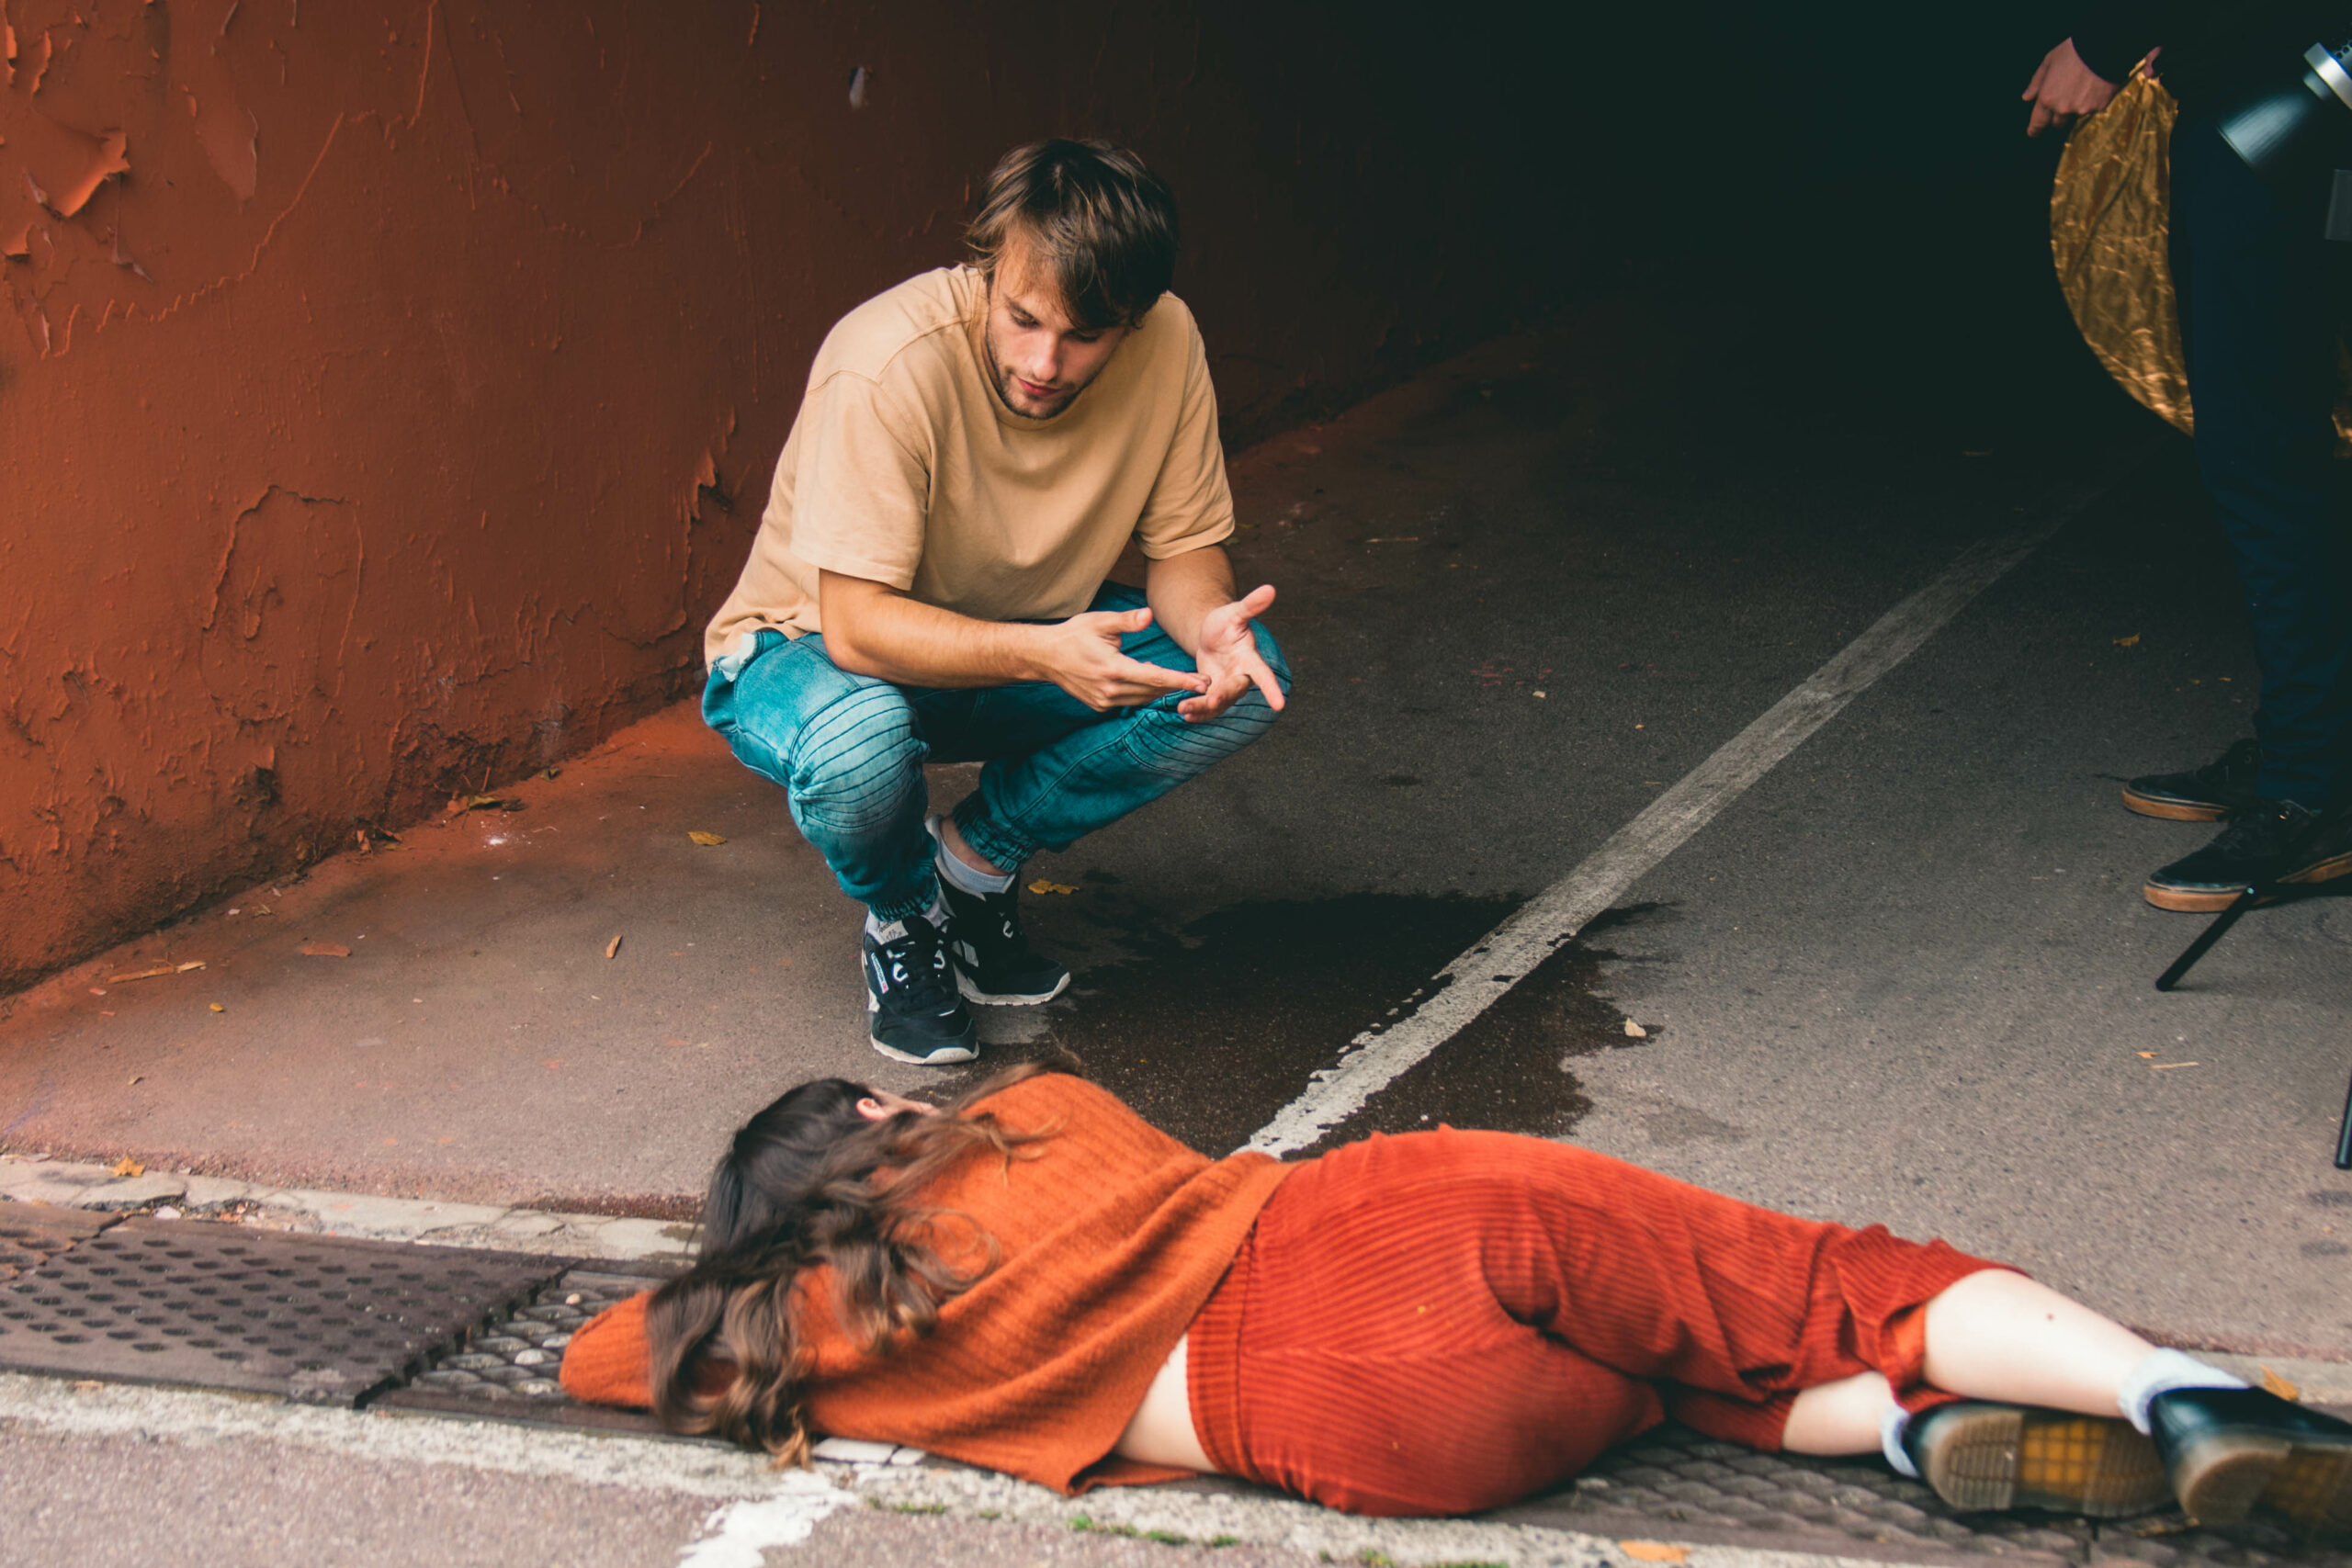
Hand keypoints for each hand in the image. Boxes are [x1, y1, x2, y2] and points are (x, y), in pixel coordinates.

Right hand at [1034, 606, 1208, 710]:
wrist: (1045, 657)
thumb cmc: (1073, 635)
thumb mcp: (1100, 622)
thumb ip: (1127, 621)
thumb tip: (1149, 615)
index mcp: (1113, 669)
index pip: (1155, 678)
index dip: (1181, 681)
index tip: (1201, 684)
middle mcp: (1110, 690)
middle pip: (1153, 691)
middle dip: (1178, 687)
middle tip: (1201, 682)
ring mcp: (1104, 701)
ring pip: (1142, 698)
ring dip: (1161, 690)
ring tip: (1179, 681)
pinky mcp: (1100, 705)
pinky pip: (1130, 701)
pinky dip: (1142, 692)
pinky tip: (1149, 680)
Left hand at [1177, 584, 1284, 722]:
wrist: (1211, 636)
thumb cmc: (1226, 622)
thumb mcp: (1235, 613)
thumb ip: (1251, 605)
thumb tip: (1270, 589)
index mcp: (1250, 659)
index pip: (1264, 675)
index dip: (1271, 689)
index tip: (1280, 705)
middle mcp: (1241, 676)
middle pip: (1234, 691)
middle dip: (1222, 697)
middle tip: (1210, 701)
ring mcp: (1226, 687)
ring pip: (1218, 703)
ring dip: (1202, 708)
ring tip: (1184, 710)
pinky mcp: (1212, 692)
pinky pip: (1206, 706)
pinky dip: (1196, 710)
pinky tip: (1184, 714)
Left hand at [2022, 38, 2121, 135]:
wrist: (2105, 47)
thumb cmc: (2074, 50)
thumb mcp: (2049, 61)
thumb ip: (2036, 82)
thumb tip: (2027, 97)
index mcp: (2047, 98)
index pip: (2038, 122)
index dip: (2035, 130)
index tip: (2033, 133)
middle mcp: (2063, 108)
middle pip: (2058, 123)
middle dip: (2057, 117)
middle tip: (2062, 102)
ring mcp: (2082, 108)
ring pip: (2076, 115)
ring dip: (2076, 107)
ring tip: (2082, 86)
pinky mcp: (2100, 106)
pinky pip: (2093, 108)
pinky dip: (2092, 100)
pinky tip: (2095, 85)